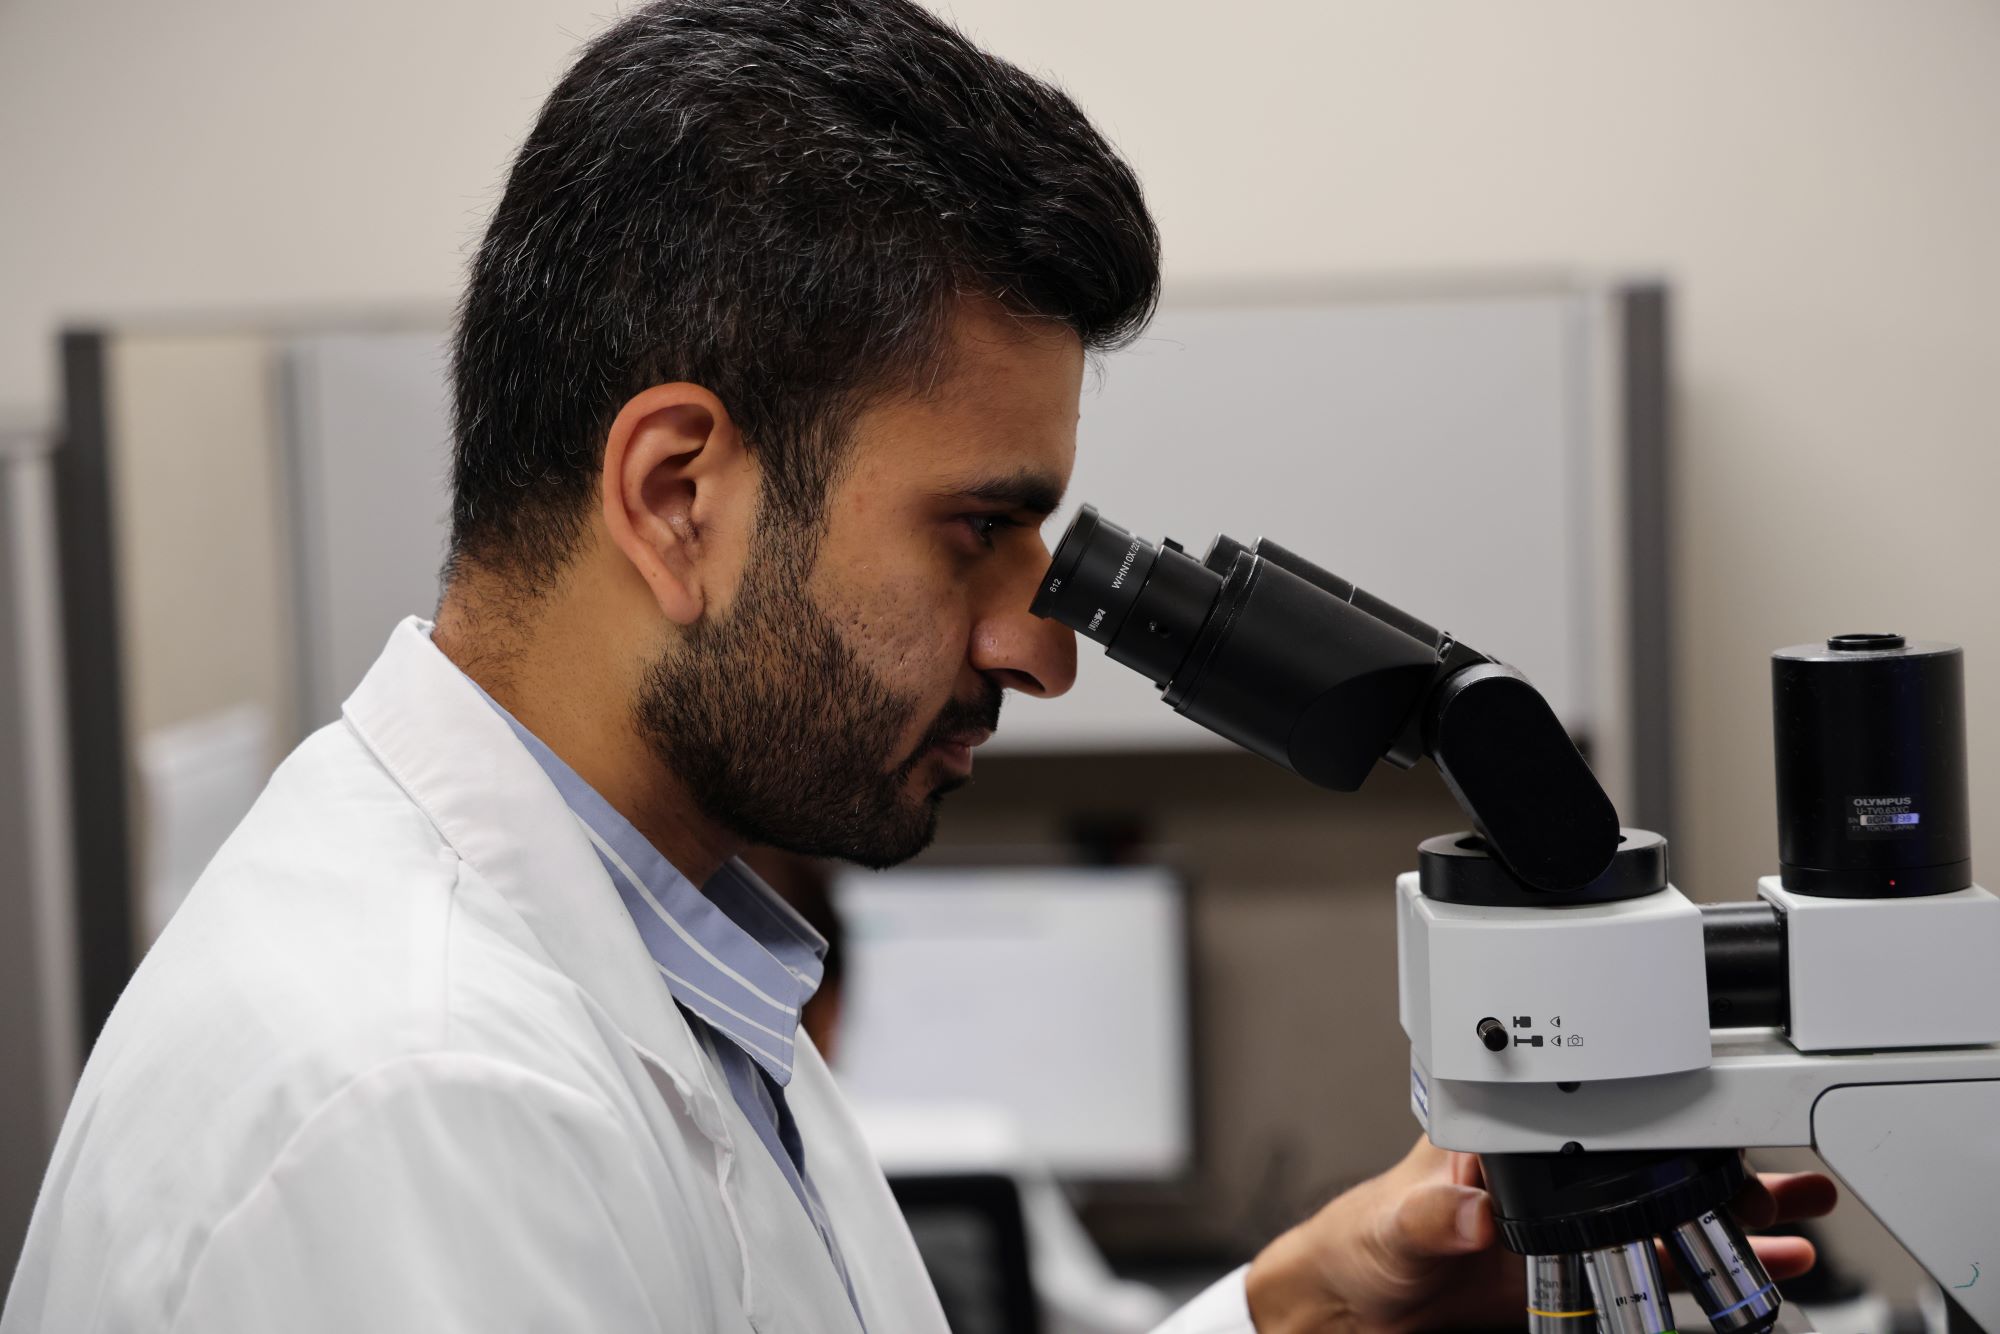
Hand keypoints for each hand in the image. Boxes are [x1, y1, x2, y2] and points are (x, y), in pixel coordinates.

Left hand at [1243, 1137, 1838, 1332]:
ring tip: (1801, 1209)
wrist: (1358, 1310)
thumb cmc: (1365, 1244)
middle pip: (1649, 1158)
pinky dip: (1715, 1264)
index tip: (1715, 1120)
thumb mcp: (1392, 1225)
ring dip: (1737, 1209)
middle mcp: (1548, 1175)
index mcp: (1504, 1138)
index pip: (1590, 1112)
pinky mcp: (1582, 1275)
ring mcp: (1571, 1227)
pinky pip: (1661, 1267)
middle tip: (1780, 1177)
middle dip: (1720, 1164)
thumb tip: (1470, 1211)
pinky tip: (1770, 1262)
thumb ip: (1431, 1216)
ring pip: (1669, 1210)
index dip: (1655, 1114)